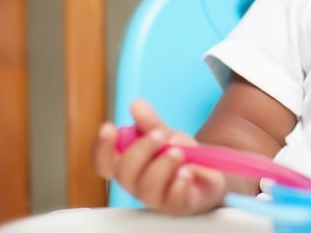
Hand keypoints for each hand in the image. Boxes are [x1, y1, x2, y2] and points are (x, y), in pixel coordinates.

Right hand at [91, 99, 226, 215]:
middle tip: (161, 134)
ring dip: (162, 165)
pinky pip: (173, 200)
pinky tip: (187, 172)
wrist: (209, 171)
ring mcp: (156, 197)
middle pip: (124, 173)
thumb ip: (150, 122)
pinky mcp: (178, 205)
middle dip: (141, 149)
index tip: (109, 127)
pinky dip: (180, 184)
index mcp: (128, 165)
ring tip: (179, 151)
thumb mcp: (164, 133)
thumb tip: (136, 105)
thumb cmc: (177, 155)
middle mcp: (136, 183)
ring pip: (147, 187)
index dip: (101, 147)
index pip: (103, 162)